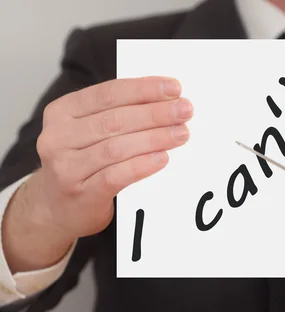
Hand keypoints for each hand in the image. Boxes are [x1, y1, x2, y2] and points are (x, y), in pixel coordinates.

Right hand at [3, 77, 192, 271]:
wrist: (58, 209)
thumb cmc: (81, 163)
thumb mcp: (87, 132)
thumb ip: (116, 114)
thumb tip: (164, 99)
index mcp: (61, 112)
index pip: (107, 94)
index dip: (143, 89)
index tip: (174, 88)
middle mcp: (58, 137)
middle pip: (114, 120)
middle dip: (155, 113)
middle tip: (185, 110)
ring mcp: (66, 167)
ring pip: (117, 147)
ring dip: (154, 138)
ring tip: (181, 133)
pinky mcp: (81, 193)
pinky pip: (116, 176)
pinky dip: (142, 165)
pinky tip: (162, 158)